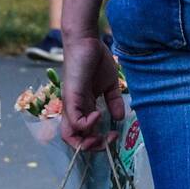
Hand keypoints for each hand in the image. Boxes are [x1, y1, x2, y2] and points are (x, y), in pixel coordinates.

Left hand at [59, 34, 125, 151]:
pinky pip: (75, 122)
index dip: (97, 141)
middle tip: (108, 141)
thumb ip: (113, 102)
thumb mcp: (109, 85)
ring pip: (70, 136)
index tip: (113, 136)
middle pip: (74, 141)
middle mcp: (74, 110)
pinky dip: (87, 125)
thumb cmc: (96, 59)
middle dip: (92, 148)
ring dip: (87, 143)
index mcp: (83, 108)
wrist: (87, 40)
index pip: (84, 134)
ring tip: (101, 136)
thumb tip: (120, 118)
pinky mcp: (70, 99)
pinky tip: (98, 115)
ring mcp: (71, 106)